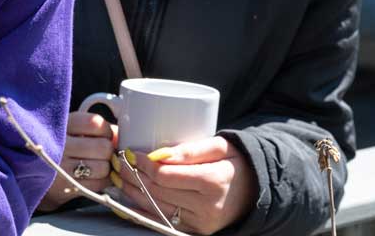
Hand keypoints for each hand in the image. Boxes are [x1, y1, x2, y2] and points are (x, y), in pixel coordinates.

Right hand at [38, 111, 116, 211]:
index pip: (96, 123)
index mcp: (62, 125)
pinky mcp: (67, 188)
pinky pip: (98, 184)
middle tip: (102, 152)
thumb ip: (93, 127)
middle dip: (108, 151)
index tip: (104, 135)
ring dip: (106, 167)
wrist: (33, 172)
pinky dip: (102, 181)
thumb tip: (120, 134)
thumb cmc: (59, 146)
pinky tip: (93, 175)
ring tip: (96, 164)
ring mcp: (63, 168)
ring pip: (103, 168)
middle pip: (103, 147)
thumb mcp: (70, 128)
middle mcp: (61, 146)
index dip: (107, 130)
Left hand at [111, 137, 255, 234]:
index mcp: (213, 182)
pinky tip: (132, 196)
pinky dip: (144, 208)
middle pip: (157, 192)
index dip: (143, 164)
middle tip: (118, 162)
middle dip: (133, 176)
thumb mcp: (219, 146)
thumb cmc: (235, 162)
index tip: (130, 152)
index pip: (165, 175)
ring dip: (133, 192)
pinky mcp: (197, 230)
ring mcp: (201, 222)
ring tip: (120, 177)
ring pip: (156, 208)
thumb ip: (190, 149)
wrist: (256, 190)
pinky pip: (163, 220)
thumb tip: (159, 153)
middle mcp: (207, 206)